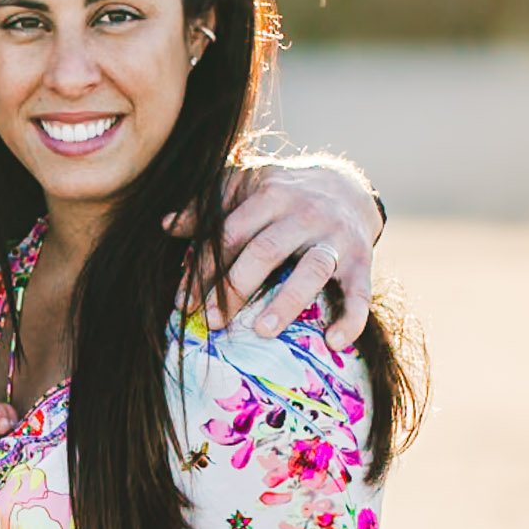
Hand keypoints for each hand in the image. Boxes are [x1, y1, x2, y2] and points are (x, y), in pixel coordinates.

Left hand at [171, 159, 377, 352]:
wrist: (346, 186)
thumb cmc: (281, 194)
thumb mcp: (243, 187)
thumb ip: (207, 206)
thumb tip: (166, 225)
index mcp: (269, 194)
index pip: (230, 234)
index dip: (204, 269)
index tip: (183, 303)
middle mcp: (304, 213)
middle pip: (265, 251)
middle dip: (235, 289)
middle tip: (212, 323)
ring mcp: (335, 237)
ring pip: (312, 269)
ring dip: (287, 301)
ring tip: (263, 331)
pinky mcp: (363, 259)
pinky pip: (360, 292)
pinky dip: (352, 318)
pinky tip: (334, 342)